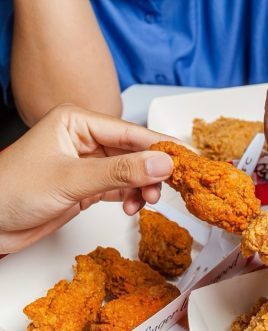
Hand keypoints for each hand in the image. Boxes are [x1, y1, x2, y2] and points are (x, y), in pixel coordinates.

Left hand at [0, 105, 175, 252]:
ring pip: (131, 171)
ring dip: (143, 186)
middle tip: (169, 185)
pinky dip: (131, 197)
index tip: (186, 158)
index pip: (130, 132)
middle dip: (153, 170)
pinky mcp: (87, 185)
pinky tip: (132, 206)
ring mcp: (87, 163)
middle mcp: (84, 139)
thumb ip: (120, 172)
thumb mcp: (72, 180)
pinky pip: (121, 187)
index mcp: (77, 122)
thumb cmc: (11, 192)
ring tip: (147, 200)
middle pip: (134, 151)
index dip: (161, 145)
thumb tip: (161, 163)